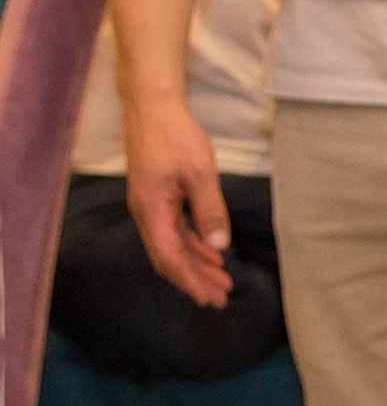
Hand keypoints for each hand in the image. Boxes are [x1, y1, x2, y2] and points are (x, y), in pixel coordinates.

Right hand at [123, 98, 231, 305]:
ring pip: (172, 245)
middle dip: (194, 279)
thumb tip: (219, 244)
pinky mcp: (158, 197)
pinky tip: (212, 252)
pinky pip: (174, 229)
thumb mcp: (200, 173)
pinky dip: (193, 244)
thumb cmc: (174, 136)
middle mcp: (146, 213)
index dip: (190, 280)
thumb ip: (210, 210)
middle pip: (169, 257)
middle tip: (221, 298)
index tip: (210, 297)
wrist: (153, 108)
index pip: (169, 257)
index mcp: (151, 211)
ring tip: (222, 280)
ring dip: (196, 263)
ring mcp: (150, 205)